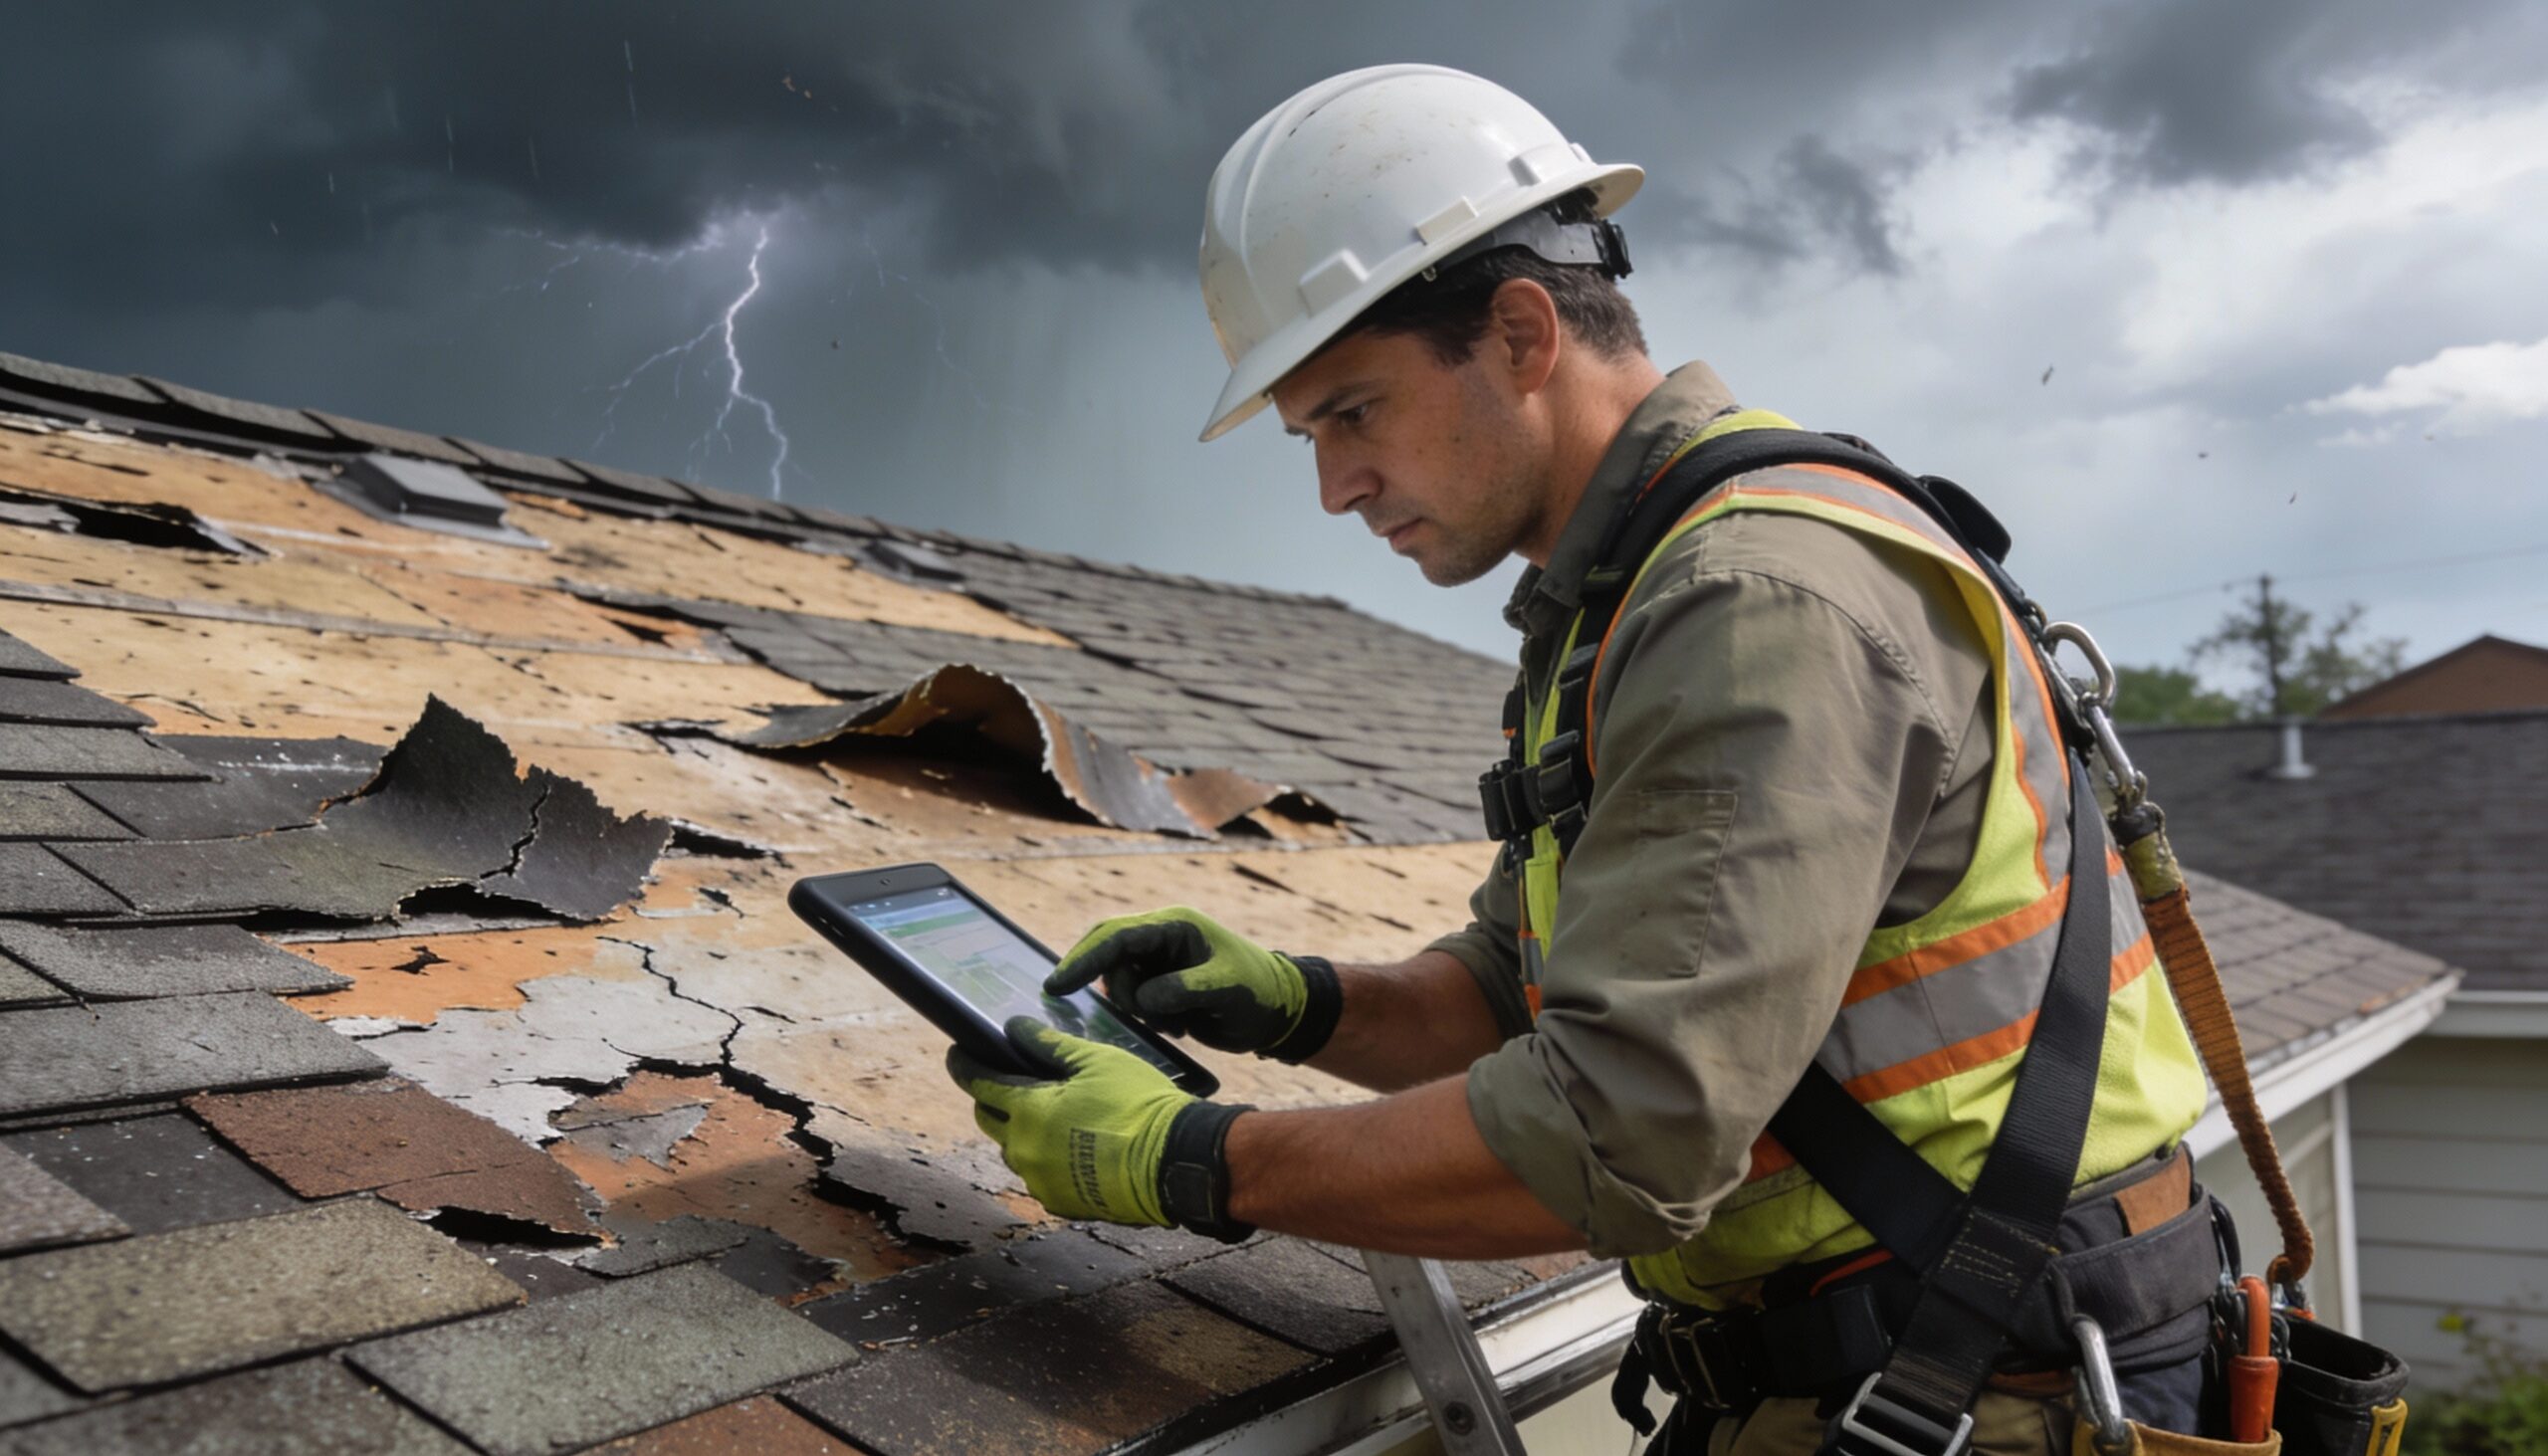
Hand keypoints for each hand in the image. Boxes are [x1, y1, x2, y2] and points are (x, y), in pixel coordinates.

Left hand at [948, 1016, 1251, 1238]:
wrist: (1173, 1163)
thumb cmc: (1138, 1104)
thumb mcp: (1097, 1062)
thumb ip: (1050, 1046)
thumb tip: (1013, 1029)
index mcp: (1028, 1110)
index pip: (980, 1084)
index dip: (965, 1066)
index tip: (957, 1055)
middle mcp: (1024, 1150)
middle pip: (988, 1120)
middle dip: (990, 1100)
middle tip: (1006, 1083)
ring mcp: (1041, 1181)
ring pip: (1015, 1151)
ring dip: (1020, 1133)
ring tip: (1049, 1118)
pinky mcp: (1062, 1204)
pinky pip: (1040, 1178)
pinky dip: (1046, 1161)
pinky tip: (1070, 1150)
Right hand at [1047, 906, 1340, 1061]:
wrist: (1279, 1012)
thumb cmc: (1258, 992)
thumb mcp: (1225, 988)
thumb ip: (1182, 990)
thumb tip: (1143, 1000)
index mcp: (1175, 926)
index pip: (1117, 937)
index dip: (1084, 958)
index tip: (1057, 984)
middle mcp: (1162, 938)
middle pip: (1108, 952)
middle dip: (1092, 976)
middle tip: (1063, 999)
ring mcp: (1160, 962)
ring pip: (1118, 980)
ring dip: (1134, 1007)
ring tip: (1174, 1023)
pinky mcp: (1161, 985)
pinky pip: (1133, 998)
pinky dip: (1145, 1016)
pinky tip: (1177, 1026)